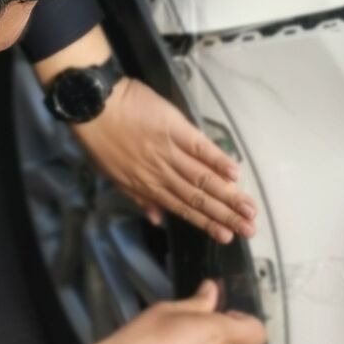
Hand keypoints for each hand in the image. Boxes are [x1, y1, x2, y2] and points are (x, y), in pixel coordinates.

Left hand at [74, 76, 257, 245]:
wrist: (94, 107)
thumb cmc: (100, 140)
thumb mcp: (113, 175)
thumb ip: (139, 197)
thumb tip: (157, 219)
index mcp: (148, 185)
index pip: (183, 209)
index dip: (207, 224)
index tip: (227, 236)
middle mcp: (162, 173)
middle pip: (199, 198)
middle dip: (226, 215)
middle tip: (249, 228)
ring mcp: (169, 151)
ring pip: (203, 177)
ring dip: (228, 194)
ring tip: (249, 208)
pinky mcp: (174, 128)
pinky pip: (199, 147)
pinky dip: (218, 159)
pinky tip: (235, 172)